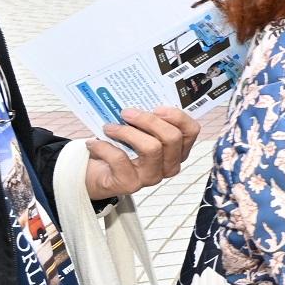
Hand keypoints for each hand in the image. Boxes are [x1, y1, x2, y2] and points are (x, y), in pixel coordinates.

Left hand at [83, 107, 201, 199]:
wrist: (99, 172)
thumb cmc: (122, 147)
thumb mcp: (138, 131)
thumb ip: (145, 119)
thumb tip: (135, 100)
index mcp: (177, 149)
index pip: (191, 131)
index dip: (177, 116)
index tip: (156, 106)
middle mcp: (169, 165)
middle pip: (172, 138)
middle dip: (148, 120)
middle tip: (126, 112)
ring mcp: (152, 177)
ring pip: (151, 148)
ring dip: (127, 132)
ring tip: (109, 127)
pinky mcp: (131, 184)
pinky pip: (121, 159)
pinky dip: (104, 146)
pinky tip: (94, 142)